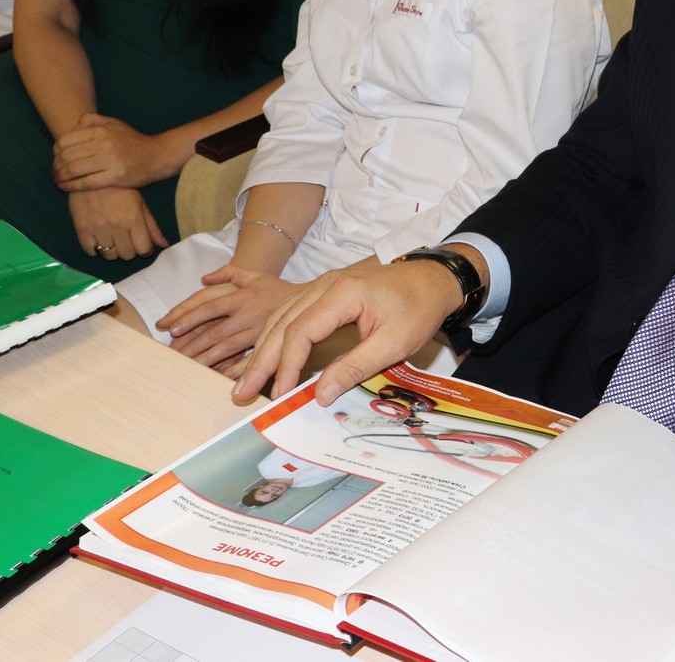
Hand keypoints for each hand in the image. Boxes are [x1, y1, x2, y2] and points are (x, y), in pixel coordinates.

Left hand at [53, 113, 174, 190]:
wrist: (158, 156)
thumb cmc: (133, 141)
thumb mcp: (114, 123)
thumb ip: (91, 120)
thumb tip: (71, 128)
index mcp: (101, 131)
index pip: (66, 141)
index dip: (56, 151)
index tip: (56, 158)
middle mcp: (104, 145)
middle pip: (67, 156)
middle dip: (56, 166)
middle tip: (54, 172)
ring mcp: (110, 161)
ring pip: (73, 170)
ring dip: (60, 176)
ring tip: (57, 180)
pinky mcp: (116, 177)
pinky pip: (86, 183)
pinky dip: (71, 186)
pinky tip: (65, 187)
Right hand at [69, 186, 168, 260]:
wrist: (91, 175)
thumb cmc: (121, 189)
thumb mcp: (141, 204)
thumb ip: (152, 227)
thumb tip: (165, 246)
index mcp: (134, 219)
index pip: (143, 249)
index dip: (145, 250)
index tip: (142, 245)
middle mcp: (116, 226)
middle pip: (127, 255)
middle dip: (130, 250)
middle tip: (127, 240)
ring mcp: (98, 228)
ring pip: (109, 255)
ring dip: (114, 251)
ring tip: (114, 239)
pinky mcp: (81, 229)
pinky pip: (90, 251)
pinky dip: (96, 249)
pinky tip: (100, 239)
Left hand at [162, 266, 298, 372]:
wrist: (313, 300)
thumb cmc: (277, 289)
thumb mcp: (255, 274)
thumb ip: (229, 272)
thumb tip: (203, 279)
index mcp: (244, 294)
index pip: (211, 306)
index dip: (190, 317)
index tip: (171, 328)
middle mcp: (250, 312)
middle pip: (215, 330)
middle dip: (192, 344)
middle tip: (173, 355)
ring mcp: (260, 330)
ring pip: (228, 347)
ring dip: (206, 359)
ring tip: (188, 367)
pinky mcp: (271, 345)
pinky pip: (249, 359)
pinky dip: (233, 370)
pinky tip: (218, 376)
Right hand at [233, 257, 460, 404]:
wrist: (434, 279)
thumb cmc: (419, 308)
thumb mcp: (395, 343)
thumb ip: (355, 367)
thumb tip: (319, 396)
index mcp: (342, 293)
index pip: (301, 331)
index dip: (287, 365)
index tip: (279, 393)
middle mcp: (325, 285)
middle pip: (282, 323)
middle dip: (262, 360)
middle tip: (241, 392)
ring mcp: (323, 285)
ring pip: (281, 316)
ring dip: (264, 348)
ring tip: (247, 380)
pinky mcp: (325, 291)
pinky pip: (291, 312)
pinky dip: (276, 336)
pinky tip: (268, 356)